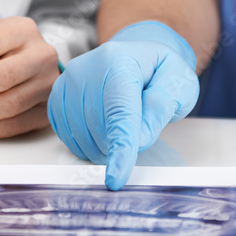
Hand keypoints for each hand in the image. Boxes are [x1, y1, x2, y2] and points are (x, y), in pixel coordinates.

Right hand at [47, 21, 198, 190]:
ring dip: (105, 146)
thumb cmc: (158, 71)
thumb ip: (162, 108)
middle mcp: (86, 69)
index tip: (116, 179)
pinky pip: (68, 137)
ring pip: (82, 138)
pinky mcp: (57, 98)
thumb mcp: (178, 83)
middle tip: (141, 123)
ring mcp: (67, 83)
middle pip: (99, 130)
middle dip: (122, 144)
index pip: (119, 113)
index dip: (119, 148)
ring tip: (123, 122)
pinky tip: (103, 128)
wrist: (138, 56)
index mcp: (119, 61)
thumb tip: (138, 139)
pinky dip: (88, 143)